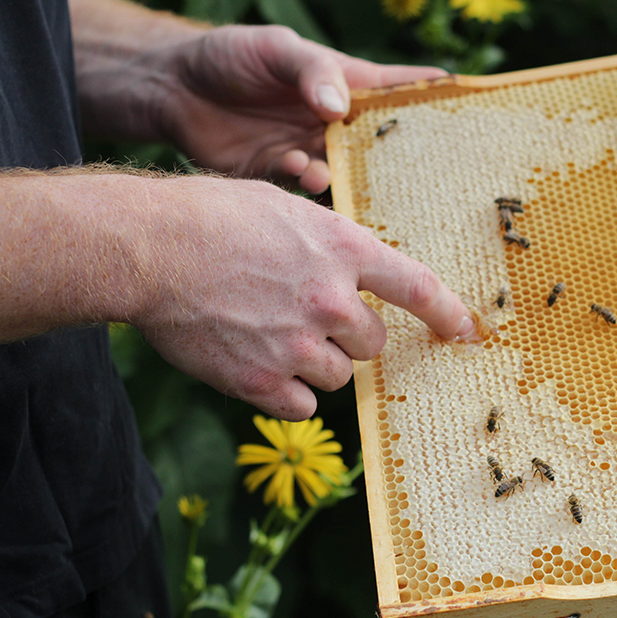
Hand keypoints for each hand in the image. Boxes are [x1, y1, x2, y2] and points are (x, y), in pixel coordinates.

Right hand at [137, 177, 472, 419]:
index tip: (467, 333)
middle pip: (373, 343)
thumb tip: (353, 279)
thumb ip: (330, 246)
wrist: (148, 248)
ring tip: (268, 333)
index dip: (450, 314)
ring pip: (338, 377)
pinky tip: (257, 363)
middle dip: (350, 336)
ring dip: (315, 363)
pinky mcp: (263, 383)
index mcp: (343, 249)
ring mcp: (298, 345)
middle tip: (306, 316)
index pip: (418, 287)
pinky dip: (286, 393)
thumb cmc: (210, 217)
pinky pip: (303, 407)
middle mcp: (331, 300)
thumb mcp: (284, 210)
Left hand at [155, 25, 445, 192]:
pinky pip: (308, 192)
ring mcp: (311, 151)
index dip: (437, 99)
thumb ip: (310, 71)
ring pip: (348, 175)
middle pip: (383, 145)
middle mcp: (335, 123)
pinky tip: (295, 170)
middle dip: (402, 162)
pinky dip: (308, 185)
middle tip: (423, 178)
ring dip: (345, 177)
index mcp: (345, 85)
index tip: (477, 112)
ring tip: (326, 168)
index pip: (400, 91)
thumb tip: (341, 107)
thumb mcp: (274, 48)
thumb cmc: (229, 56)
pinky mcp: (282, 178)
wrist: (172, 91)